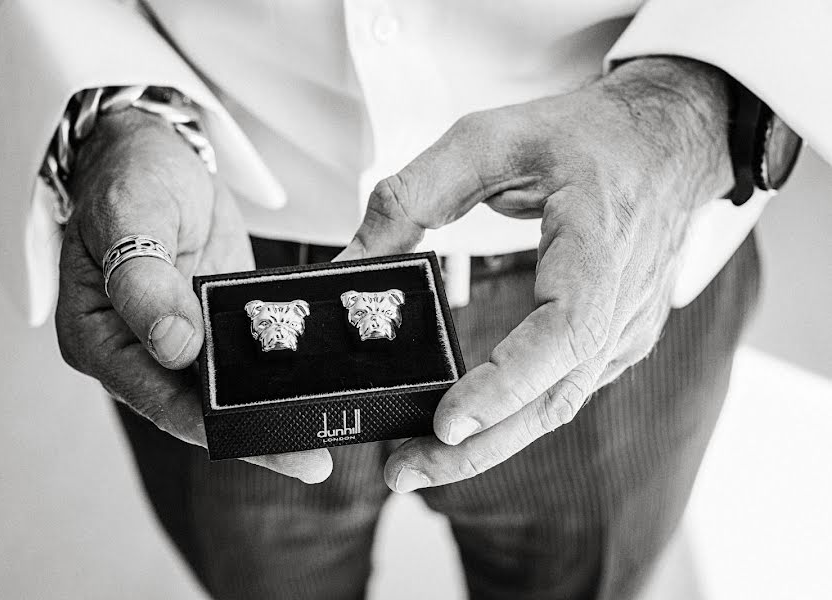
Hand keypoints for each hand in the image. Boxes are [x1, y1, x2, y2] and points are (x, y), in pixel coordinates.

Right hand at [55, 109, 331, 482]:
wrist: (150, 148)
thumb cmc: (129, 174)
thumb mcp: (131, 216)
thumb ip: (145, 282)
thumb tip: (176, 348)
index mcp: (97, 338)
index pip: (158, 399)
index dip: (213, 427)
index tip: (269, 441)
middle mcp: (133, 352)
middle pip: (194, 410)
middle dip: (252, 433)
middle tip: (312, 455)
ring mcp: (172, 341)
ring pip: (221, 393)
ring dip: (267, 412)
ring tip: (322, 433)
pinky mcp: (206, 325)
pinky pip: (239, 361)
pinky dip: (270, 377)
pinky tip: (311, 389)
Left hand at [336, 58, 732, 491]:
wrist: (667, 141)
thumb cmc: (590, 136)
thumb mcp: (491, 137)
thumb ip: (414, 193)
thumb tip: (351, 259)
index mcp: (601, 248)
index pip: (561, 333)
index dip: (506, 385)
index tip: (448, 423)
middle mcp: (622, 305)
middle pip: (553, 398)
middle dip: (477, 446)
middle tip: (402, 471)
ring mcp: (624, 331)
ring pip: (555, 407)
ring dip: (488, 443)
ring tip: (415, 463)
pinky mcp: (611, 341)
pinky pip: (560, 393)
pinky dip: (510, 419)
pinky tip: (463, 430)